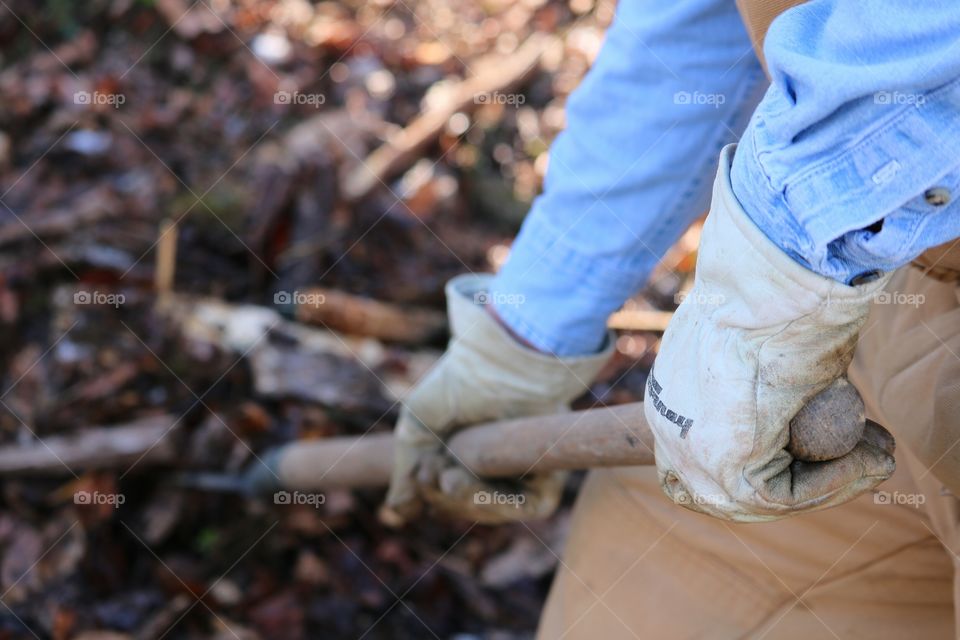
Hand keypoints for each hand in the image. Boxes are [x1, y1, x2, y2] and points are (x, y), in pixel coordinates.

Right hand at [384, 274, 612, 523]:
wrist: (495, 363)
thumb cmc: (456, 386)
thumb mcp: (418, 430)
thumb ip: (407, 472)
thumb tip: (399, 512)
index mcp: (470, 458)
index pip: (451, 498)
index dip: (434, 495)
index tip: (422, 473)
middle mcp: (499, 467)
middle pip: (469, 508)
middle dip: (445, 499)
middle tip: (431, 473)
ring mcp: (524, 473)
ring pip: (494, 512)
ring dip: (464, 503)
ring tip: (448, 478)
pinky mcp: (548, 475)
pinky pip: (527, 508)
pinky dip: (497, 505)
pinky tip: (470, 486)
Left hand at [645, 145, 895, 521]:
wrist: (765, 280)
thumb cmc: (761, 294)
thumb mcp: (746, 335)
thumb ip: (749, 375)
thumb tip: (781, 390)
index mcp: (666, 398)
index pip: (698, 456)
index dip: (760, 459)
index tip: (809, 446)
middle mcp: (668, 431)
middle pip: (726, 487)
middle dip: (795, 479)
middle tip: (852, 453)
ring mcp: (691, 455)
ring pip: (764, 496)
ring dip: (828, 482)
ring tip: (874, 453)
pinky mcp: (727, 470)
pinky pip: (788, 494)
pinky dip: (837, 480)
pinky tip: (871, 455)